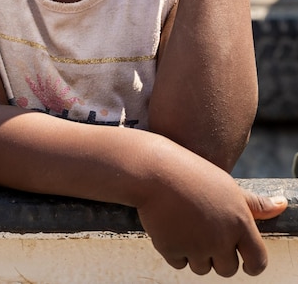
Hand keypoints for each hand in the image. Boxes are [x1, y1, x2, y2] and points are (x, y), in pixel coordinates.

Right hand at [136, 151, 286, 277]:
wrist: (155, 170)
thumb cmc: (194, 174)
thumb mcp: (228, 186)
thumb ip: (255, 204)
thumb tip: (283, 205)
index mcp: (239, 222)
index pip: (258, 261)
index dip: (252, 264)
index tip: (244, 261)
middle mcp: (220, 238)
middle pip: (228, 269)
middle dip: (218, 256)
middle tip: (206, 232)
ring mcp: (195, 247)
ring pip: (202, 268)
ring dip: (196, 253)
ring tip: (187, 224)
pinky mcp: (172, 251)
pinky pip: (179, 263)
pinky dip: (176, 250)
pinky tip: (172, 226)